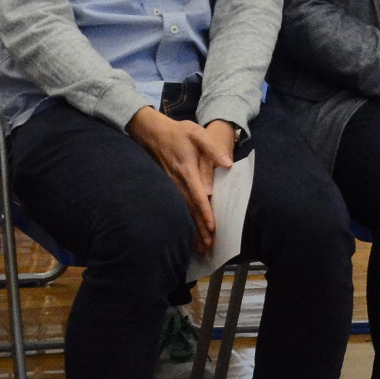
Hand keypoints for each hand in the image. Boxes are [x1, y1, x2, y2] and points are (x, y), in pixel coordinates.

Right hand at [127, 106, 222, 248]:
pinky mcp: (168, 186)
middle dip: (200, 228)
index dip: (205, 212)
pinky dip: (184, 220)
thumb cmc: (178, 132)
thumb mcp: (197, 133)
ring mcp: (171, 185)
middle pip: (190, 209)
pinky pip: (178, 206)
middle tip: (209, 246)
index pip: (198, 196)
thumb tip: (227, 164)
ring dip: (192, 229)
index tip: (212, 227)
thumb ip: (212, 149)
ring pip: (183, 211)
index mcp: (187, 170)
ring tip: (201, 246)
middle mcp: (178, 181)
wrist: (152, 132)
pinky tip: (189, 232)